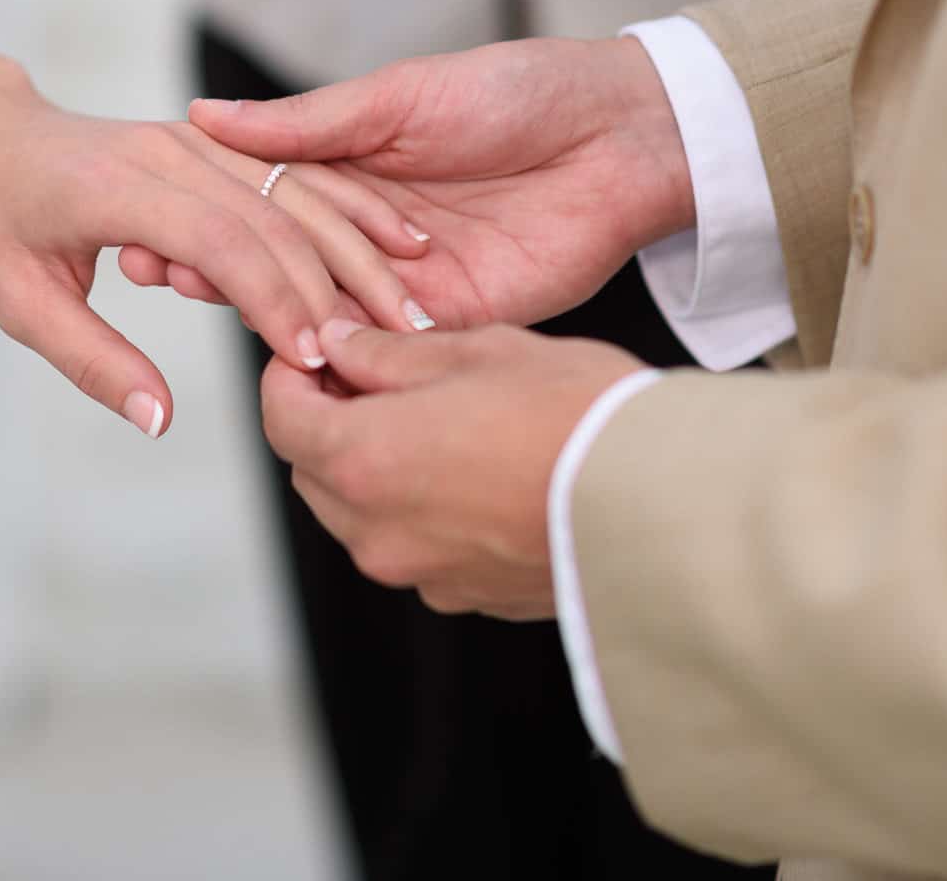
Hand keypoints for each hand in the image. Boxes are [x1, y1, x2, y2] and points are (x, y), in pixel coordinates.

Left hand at [0, 64, 433, 438]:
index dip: (271, 299)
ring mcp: (197, 138)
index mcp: (113, 187)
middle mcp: (166, 149)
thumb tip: (161, 421)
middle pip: (271, 215)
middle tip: (389, 354)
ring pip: (296, 189)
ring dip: (359, 250)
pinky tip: (403, 245)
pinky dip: (352, 209)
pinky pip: (295, 171)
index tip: (311, 360)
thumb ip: (94, 362)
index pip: (216, 238)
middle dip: (335, 287)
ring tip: (412, 311)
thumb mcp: (20, 304)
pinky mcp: (216, 140)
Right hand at [147, 37, 693, 330]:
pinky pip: (389, 343)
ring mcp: (409, 281)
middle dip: (216, 267)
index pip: (260, 203)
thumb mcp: (399, 96)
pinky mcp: (455, 320)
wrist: (621, 135)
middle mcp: (369, 232)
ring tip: (203, 303)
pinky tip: (291, 349)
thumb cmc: (517, 91)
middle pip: (278, 262)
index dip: (205, 214)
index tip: (146, 222)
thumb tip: (203, 117)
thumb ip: (307, 123)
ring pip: (323, 307)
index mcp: (351, 170)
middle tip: (151, 268)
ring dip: (267, 310)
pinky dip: (344, 347)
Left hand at [261, 319, 644, 618]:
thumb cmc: (573, 415)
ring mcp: (422, 574)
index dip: (289, 376)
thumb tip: (341, 346)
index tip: (318, 349)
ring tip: (437, 420)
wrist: (665, 505)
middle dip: (330, 422)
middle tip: (375, 375)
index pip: (280, 419)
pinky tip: (478, 470)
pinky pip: (418, 549)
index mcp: (361, 462)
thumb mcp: (476, 353)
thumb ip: (390, 354)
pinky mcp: (469, 599)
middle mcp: (376, 533)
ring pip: (363, 515)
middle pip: (314, 472)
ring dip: (377, 469)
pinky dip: (424, 510)